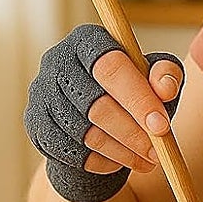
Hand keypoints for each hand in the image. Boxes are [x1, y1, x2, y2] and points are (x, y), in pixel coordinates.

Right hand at [24, 24, 184, 201]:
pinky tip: (121, 161)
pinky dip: (101, 162)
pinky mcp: (35, 123)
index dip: (138, 98)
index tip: (162, 127)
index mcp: (88, 39)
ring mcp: (41, 93)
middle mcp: (57, 60)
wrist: (97, 118)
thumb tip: (165, 88)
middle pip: (96, 103)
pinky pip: (70, 152)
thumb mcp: (156, 78)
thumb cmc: (133, 91)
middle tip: (158, 152)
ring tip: (148, 159)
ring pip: (85, 132)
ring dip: (121, 151)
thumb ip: (167, 75)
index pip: (111, 66)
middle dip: (133, 132)